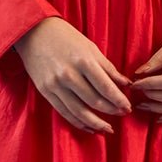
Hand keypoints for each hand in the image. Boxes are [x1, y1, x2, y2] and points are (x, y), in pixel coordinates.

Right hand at [13, 17, 133, 133]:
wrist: (34, 32)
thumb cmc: (66, 37)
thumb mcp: (90, 47)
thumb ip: (108, 68)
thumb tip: (126, 84)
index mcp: (83, 61)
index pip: (106, 87)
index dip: (119, 100)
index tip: (127, 107)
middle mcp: (69, 75)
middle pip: (94, 101)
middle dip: (111, 110)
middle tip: (122, 115)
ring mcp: (55, 85)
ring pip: (79, 112)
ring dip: (96, 123)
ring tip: (108, 129)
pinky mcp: (45, 91)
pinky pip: (64, 112)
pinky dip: (78, 122)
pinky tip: (89, 127)